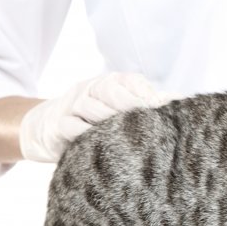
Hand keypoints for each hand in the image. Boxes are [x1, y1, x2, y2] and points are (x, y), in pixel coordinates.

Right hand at [19, 73, 181, 161]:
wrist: (45, 128)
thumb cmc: (94, 121)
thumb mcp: (117, 108)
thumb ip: (146, 105)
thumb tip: (181, 102)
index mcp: (110, 83)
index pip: (130, 81)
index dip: (146, 92)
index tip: (163, 106)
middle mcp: (90, 89)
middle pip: (110, 89)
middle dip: (130, 103)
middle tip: (148, 118)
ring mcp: (71, 105)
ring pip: (90, 106)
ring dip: (108, 119)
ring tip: (127, 134)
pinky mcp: (56, 125)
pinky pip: (71, 127)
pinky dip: (84, 134)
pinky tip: (100, 144)